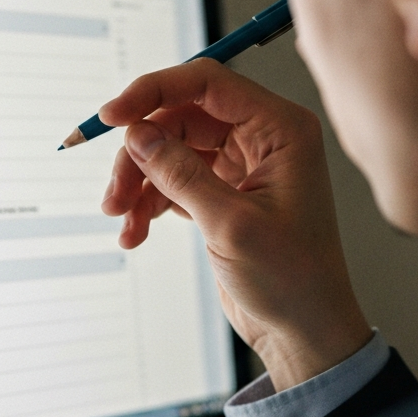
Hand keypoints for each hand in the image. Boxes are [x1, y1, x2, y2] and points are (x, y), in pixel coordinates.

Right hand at [99, 59, 370, 391]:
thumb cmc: (294, 280)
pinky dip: (148, 203)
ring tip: (122, 219)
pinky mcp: (221, 194)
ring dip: (138, 182)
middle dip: (140, 153)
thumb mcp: (233, 225)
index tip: (112, 116)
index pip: (206, 83)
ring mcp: (239, 166)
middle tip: (114, 193)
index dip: (153, 91)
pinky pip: (171, 181)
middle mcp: (261, 139)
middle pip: (178, 118)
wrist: (304, 332)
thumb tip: (139, 133)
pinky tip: (135, 232)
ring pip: (169, 150)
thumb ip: (182, 173)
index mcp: (280, 130)